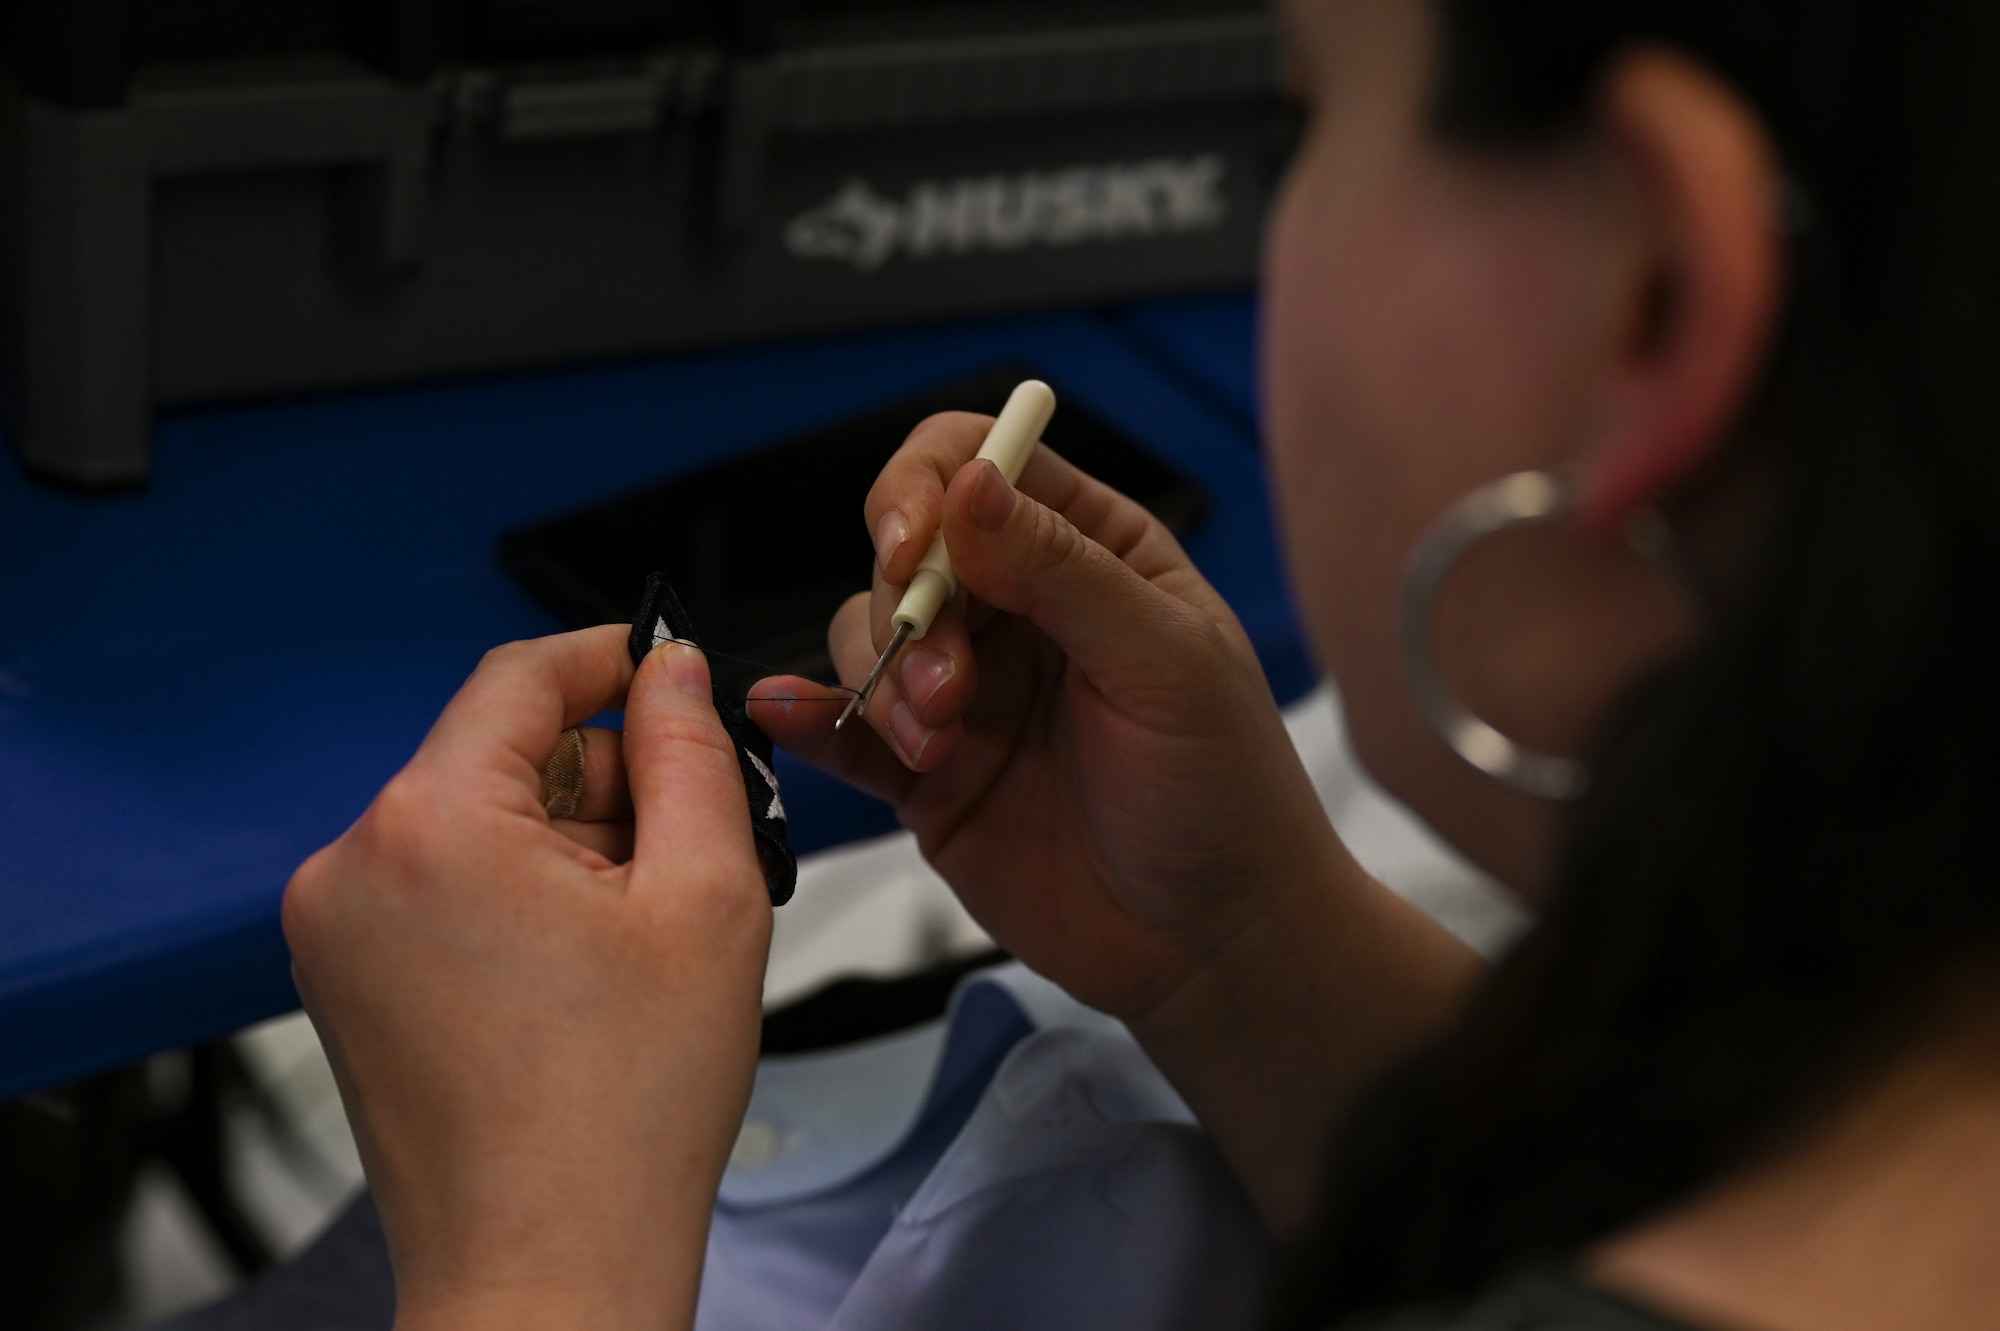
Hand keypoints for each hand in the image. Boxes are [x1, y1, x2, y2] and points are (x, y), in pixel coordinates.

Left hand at [283, 627, 769, 1330]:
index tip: (664, 669)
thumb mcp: (708, 897)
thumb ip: (691, 753)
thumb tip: (670, 673)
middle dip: (600, 784)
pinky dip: (515, 898)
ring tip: (630, 942)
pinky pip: (441, 885)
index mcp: (430, 827)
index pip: (518, 677)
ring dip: (563, 846)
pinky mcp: (343, 979)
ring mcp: (336, 929)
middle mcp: (354, 866)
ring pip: (475, 820)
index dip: (607, 659)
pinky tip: (576, 973)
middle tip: (681, 856)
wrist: (548, 1267)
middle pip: (498, 753)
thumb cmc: (620, 1117)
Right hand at [755, 416, 1478, 1233]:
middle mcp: (1019, 607)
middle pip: (904, 548)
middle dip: (905, 605)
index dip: (924, 487)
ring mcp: (967, 688)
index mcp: (1090, 551)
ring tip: (936, 744)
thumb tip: (968, 478)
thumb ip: (1061, 571)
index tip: (912, 548)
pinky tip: (785, 710)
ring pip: (865, 632)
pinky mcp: (926, 772)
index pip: (975, 466)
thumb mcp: (1163, 663)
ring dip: (880, 676)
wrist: (1213, 942)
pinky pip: (846, 727)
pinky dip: (810, 715)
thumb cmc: (1223, 790)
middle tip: (948, 687)